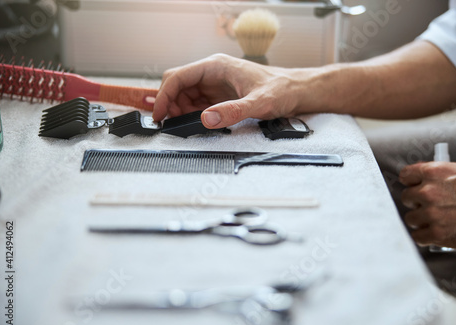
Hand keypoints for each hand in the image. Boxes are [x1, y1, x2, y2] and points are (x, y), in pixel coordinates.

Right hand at [153, 53, 300, 127]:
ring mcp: (215, 85)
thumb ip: (232, 111)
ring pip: (185, 97)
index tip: (159, 114)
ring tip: (187, 126)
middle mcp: (212, 73)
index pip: (178, 77)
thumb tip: (207, 119)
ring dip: (181, 112)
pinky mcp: (219, 96)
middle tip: (172, 124)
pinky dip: (192, 116)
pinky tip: (198, 125)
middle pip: (177, 86)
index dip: (164, 96)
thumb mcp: (258, 103)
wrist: (295, 91)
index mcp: (216, 66)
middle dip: (171, 105)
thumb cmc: (281, 89)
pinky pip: (197, 105)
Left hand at [399, 162, 455, 249]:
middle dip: (415, 202)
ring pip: (410, 218)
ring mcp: (432, 213)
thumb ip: (439, 174)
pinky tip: (432, 234)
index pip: (405, 176)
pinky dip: (424, 237)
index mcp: (434, 172)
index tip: (413, 187)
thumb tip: (423, 178)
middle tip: (427, 206)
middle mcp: (428, 192)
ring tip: (432, 221)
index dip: (410, 182)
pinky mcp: (438, 234)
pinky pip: (418, 237)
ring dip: (419, 220)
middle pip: (406, 198)